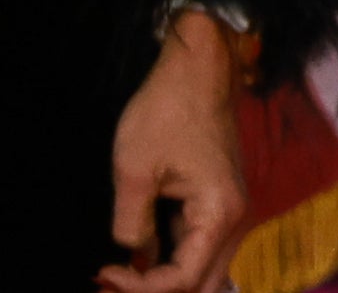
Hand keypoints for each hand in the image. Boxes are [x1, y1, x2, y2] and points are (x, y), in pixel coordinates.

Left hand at [98, 11, 249, 292]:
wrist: (199, 66)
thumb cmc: (167, 110)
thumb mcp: (134, 170)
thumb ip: (131, 224)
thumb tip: (130, 254)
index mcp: (218, 214)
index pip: (182, 280)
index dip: (139, 287)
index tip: (104, 272)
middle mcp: (233, 218)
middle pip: (203, 285)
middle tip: (115, 284)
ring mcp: (228, 210)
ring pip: (204, 270)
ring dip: (167, 281)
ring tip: (122, 276)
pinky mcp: (217, 200)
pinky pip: (199, 247)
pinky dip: (172, 262)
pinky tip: (139, 257)